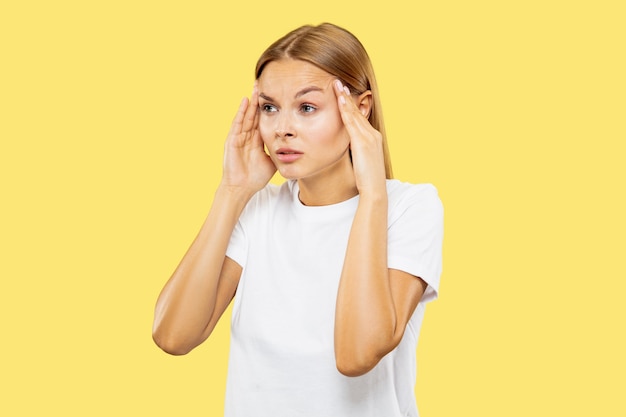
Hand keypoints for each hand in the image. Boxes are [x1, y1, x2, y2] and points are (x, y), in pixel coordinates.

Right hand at [221, 84, 275, 193]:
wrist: (242, 188)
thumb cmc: (255, 177)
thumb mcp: (273, 161)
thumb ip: (281, 152)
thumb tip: (296, 147)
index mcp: (257, 139)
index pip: (264, 120)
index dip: (269, 108)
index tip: (277, 94)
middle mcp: (248, 135)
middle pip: (255, 113)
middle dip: (260, 99)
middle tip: (265, 82)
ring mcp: (239, 137)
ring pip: (247, 115)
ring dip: (252, 101)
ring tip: (256, 86)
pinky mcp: (232, 140)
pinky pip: (238, 123)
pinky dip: (241, 112)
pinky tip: (246, 101)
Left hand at [333, 80, 386, 196]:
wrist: (374, 190)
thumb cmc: (367, 179)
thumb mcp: (362, 161)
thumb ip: (357, 150)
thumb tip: (348, 146)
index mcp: (373, 138)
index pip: (359, 118)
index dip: (350, 105)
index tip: (342, 94)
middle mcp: (373, 134)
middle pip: (357, 112)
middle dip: (347, 97)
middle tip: (338, 83)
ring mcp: (369, 137)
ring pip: (354, 114)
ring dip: (345, 98)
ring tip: (337, 86)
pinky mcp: (363, 142)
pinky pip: (351, 122)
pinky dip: (346, 110)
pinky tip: (340, 100)